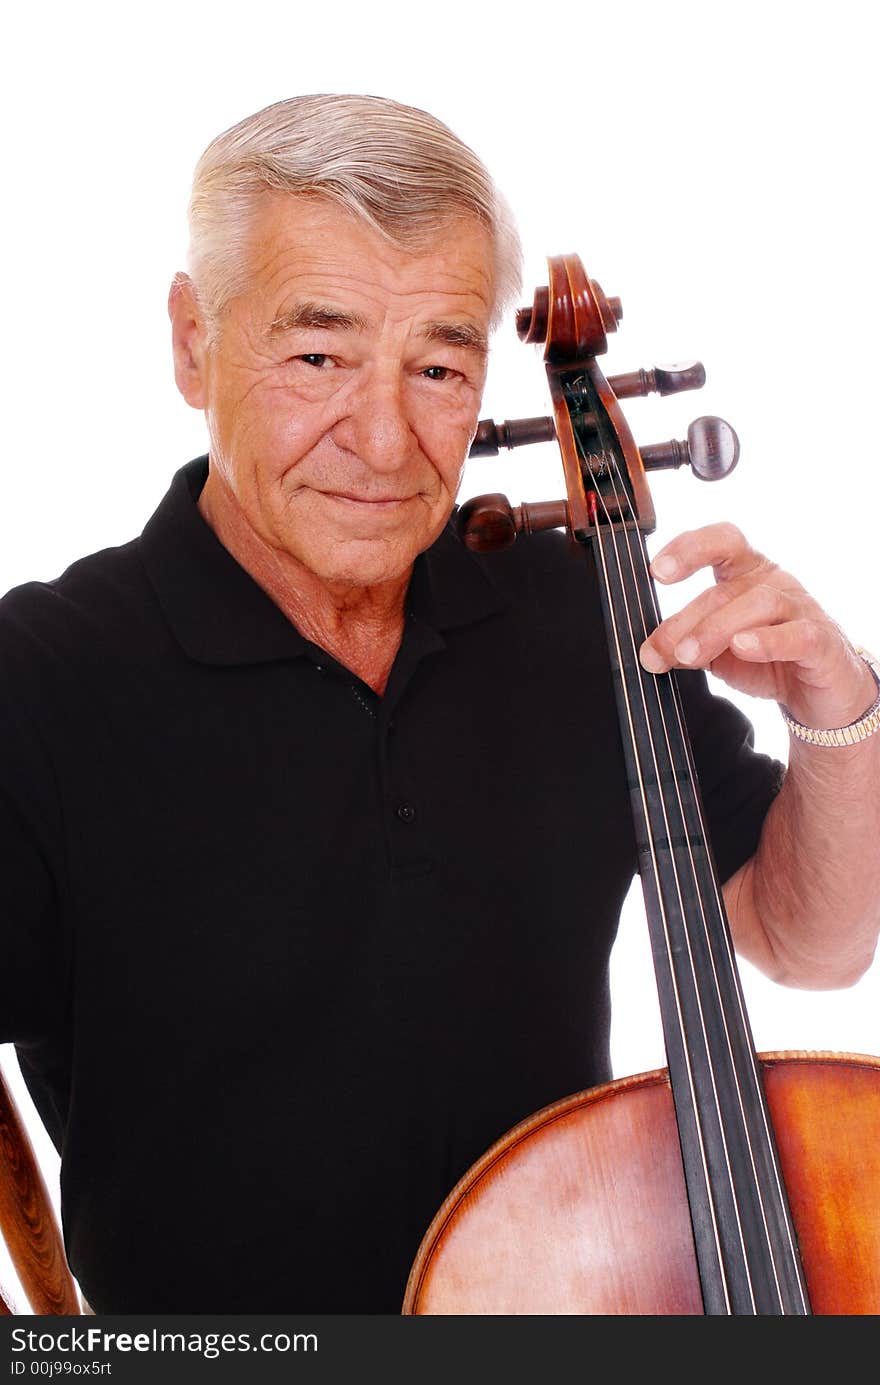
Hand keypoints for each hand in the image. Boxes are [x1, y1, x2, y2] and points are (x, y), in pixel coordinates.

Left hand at [638, 522, 874, 731]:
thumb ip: (687, 647)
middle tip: (658, 651)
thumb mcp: (719, 653)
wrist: (821, 696)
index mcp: (748, 575)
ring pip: (759, 604)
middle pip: (726, 590)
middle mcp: (776, 583)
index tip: (657, 570)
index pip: (722, 541)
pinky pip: (797, 635)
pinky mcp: (822, 642)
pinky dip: (767, 640)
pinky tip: (742, 647)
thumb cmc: (770, 663)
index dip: (690, 547)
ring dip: (716, 629)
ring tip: (689, 656)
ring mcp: (803, 610)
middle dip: (685, 621)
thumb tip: (651, 652)